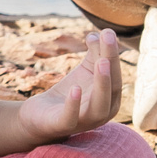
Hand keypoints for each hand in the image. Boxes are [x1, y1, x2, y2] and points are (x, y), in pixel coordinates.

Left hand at [9, 29, 126, 144]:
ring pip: (99, 106)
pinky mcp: (63, 125)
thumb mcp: (84, 71)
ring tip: (101, 62)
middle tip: (108, 38)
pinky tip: (75, 87)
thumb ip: (95, 52)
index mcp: (110, 99)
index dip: (112, 53)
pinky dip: (74, 104)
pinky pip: (71, 118)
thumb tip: (100, 33)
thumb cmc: (68, 93)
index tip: (106, 31)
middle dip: (111, 62)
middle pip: (112, 88)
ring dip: (101, 84)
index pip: (115, 75)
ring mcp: (84, 122)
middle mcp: (102, 113)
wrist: (41, 116)